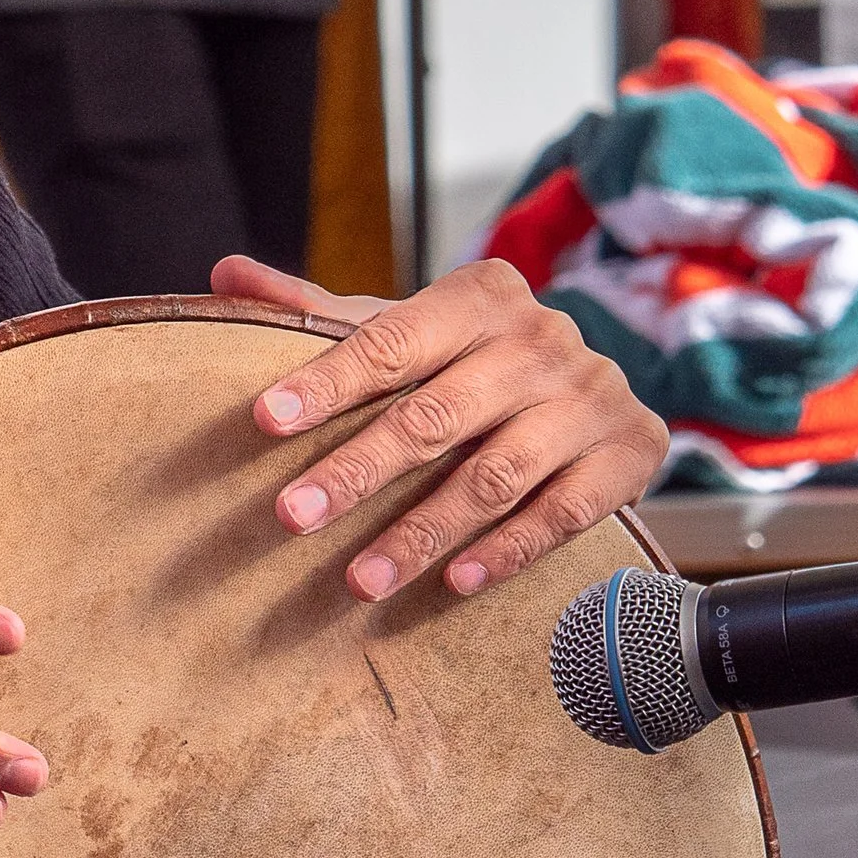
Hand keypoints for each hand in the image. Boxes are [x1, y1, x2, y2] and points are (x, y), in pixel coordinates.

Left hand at [208, 253, 667, 603]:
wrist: (594, 390)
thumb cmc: (470, 361)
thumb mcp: (406, 330)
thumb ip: (319, 312)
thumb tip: (226, 275)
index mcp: (481, 296)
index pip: (392, 340)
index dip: (327, 381)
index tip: (264, 419)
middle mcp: (542, 340)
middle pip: (435, 415)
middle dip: (357, 470)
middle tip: (290, 517)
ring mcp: (591, 398)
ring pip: (494, 475)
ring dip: (421, 533)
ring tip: (357, 580)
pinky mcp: (631, 453)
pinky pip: (562, 513)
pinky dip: (506, 551)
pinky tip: (454, 583)